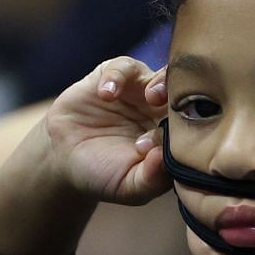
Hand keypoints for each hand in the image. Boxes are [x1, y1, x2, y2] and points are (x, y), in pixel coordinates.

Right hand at [33, 57, 170, 206]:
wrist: (65, 157)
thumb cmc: (103, 174)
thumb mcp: (128, 187)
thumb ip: (151, 179)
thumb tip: (165, 159)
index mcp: (171, 135)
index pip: (189, 128)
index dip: (180, 133)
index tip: (153, 148)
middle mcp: (160, 110)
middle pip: (184, 95)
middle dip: (183, 98)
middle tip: (170, 110)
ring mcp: (139, 90)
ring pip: (161, 75)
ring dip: (160, 83)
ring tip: (149, 96)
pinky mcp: (114, 76)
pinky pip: (123, 68)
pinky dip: (117, 77)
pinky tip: (106, 93)